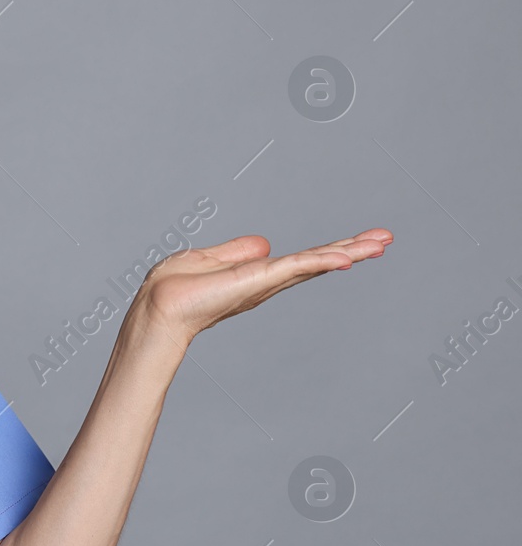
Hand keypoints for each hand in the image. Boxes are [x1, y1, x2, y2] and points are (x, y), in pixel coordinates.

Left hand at [138, 228, 392, 344]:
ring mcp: (266, 283)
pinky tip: (348, 256)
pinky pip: (298, 266)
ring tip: (382, 242)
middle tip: (386, 239)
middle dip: (352, 250)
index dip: (329, 251)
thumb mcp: (207, 259)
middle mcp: (268, 282)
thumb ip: (236, 252)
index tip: (359, 242)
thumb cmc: (173, 288)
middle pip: (317, 262)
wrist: (159, 307)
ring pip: (316, 263)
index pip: (301, 260)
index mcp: (256, 275)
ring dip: (350, 251)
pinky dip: (323, 260)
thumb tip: (263, 244)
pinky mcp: (260, 281)